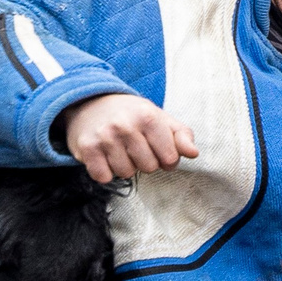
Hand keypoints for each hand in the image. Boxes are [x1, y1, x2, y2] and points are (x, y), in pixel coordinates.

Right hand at [60, 93, 198, 184]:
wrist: (90, 103)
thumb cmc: (131, 115)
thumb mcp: (160, 118)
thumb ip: (181, 135)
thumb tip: (193, 153)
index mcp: (148, 116)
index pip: (170, 158)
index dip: (166, 159)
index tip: (158, 149)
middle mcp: (126, 125)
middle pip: (148, 168)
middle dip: (144, 162)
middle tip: (135, 148)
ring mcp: (105, 137)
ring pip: (126, 174)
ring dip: (124, 167)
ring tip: (119, 150)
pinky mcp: (87, 148)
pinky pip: (104, 177)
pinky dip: (105, 172)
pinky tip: (105, 156)